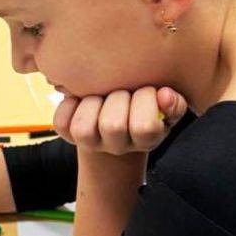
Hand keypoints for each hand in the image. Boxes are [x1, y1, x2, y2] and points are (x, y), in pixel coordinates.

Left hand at [52, 87, 187, 155]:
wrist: (118, 119)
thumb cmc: (145, 105)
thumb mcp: (166, 106)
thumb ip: (174, 103)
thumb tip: (165, 95)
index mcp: (145, 140)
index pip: (146, 127)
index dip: (146, 101)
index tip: (147, 88)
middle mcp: (116, 146)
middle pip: (113, 126)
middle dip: (118, 97)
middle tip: (122, 89)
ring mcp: (90, 143)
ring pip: (84, 128)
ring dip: (91, 102)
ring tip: (101, 93)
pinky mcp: (68, 134)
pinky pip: (62, 122)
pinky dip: (68, 105)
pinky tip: (80, 97)